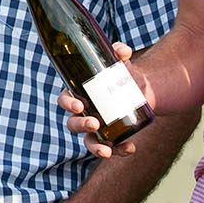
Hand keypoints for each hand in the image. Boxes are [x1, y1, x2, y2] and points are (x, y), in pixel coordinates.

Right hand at [57, 42, 150, 158]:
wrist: (139, 87)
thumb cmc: (120, 72)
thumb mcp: (120, 61)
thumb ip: (119, 51)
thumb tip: (123, 51)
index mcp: (78, 94)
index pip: (64, 100)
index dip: (68, 104)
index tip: (79, 105)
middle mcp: (83, 113)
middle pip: (73, 124)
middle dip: (82, 125)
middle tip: (94, 124)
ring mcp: (97, 128)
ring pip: (89, 141)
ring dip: (95, 147)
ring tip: (106, 151)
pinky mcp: (111, 137)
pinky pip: (111, 147)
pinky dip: (119, 150)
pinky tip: (130, 148)